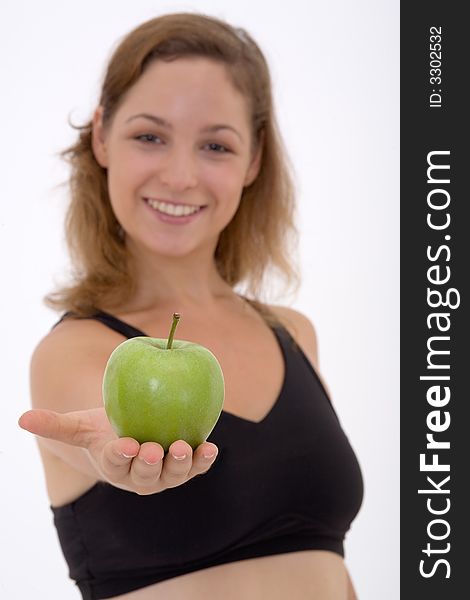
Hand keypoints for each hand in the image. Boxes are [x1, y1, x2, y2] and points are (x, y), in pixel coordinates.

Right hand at [18, 407, 217, 494]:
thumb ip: (56, 425)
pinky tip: (211, 448)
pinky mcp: (186, 467)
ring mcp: (165, 474)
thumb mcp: (81, 426)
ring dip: (181, 464)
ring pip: (173, 475)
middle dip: (149, 465)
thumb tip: (23, 418)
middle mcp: (141, 476)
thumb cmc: (104, 430)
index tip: (124, 445)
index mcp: (115, 466)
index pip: (115, 463)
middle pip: (145, 474)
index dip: (120, 456)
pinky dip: (205, 461)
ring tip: (185, 447)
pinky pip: (197, 467)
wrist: (132, 435)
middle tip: (153, 450)